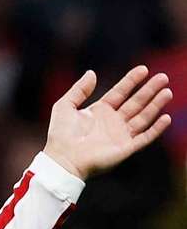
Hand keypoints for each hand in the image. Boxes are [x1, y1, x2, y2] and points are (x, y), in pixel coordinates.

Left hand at [43, 66, 171, 179]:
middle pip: (135, 103)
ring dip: (155, 105)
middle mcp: (112, 122)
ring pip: (143, 117)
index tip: (143, 69)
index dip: (131, 81)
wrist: (63, 159)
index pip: (120, 92)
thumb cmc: (60, 135)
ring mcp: (120, 135)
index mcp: (99, 112)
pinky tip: (165, 117)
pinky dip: (156, 129)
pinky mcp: (125, 149)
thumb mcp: (65, 106)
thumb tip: (91, 73)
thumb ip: (79, 89)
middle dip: (149, 90)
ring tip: (167, 92)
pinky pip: (144, 137)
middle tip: (163, 77)